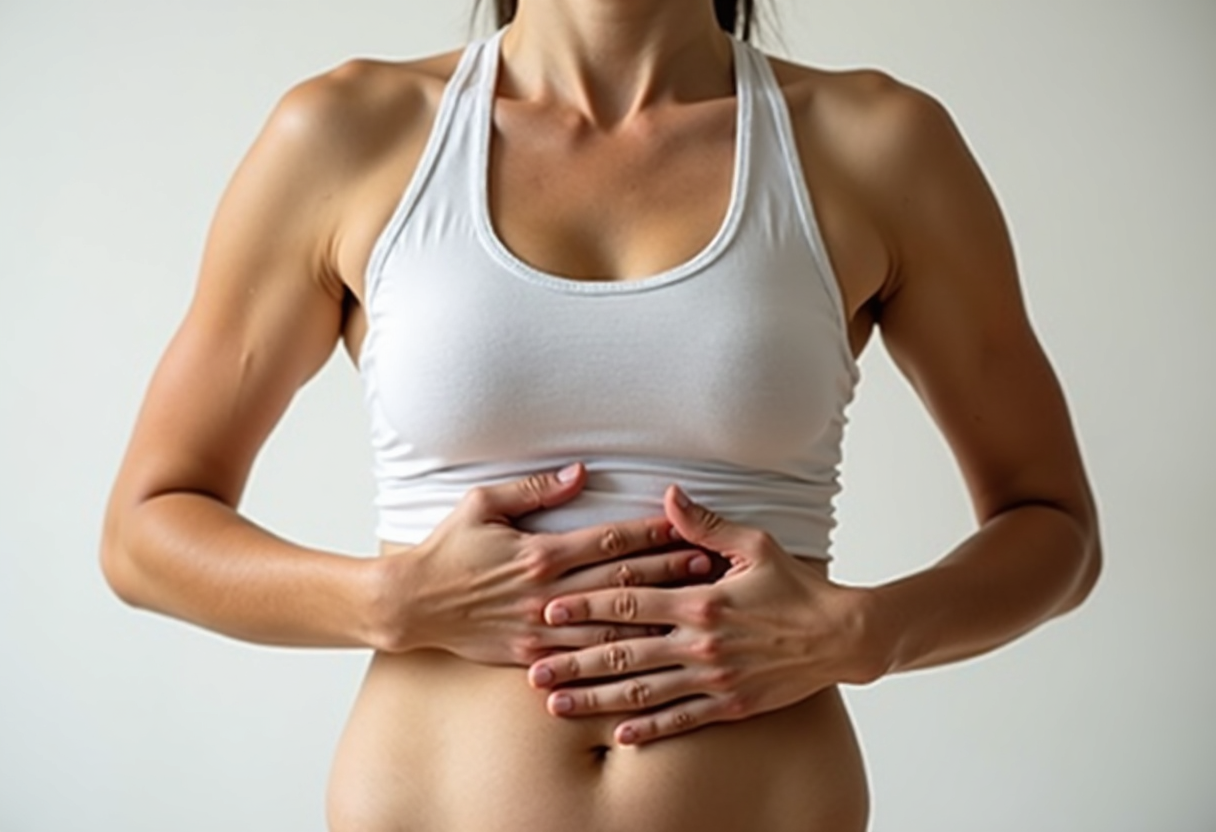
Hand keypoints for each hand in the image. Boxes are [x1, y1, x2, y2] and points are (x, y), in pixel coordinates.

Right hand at [368, 464, 714, 663]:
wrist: (411, 603)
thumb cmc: (447, 548)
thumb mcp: (483, 504)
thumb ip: (535, 489)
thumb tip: (581, 472)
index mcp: (539, 553)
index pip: (608, 540)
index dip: (649, 532)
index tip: (684, 526)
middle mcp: (546, 592)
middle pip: (621, 582)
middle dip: (667, 572)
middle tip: (709, 566)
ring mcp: (540, 627)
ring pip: (610, 625)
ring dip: (653, 616)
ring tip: (692, 609)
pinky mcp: (530, 653)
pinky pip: (581, 657)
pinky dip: (617, 656)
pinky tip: (648, 654)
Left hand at [527, 485, 883, 744]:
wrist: (840, 636)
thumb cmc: (796, 587)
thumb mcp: (754, 545)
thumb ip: (705, 525)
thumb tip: (669, 495)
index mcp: (700, 601)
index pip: (629, 602)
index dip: (584, 606)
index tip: (548, 612)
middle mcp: (700, 643)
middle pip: (623, 652)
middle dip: (574, 661)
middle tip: (533, 670)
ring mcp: (713, 678)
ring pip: (642, 691)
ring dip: (596, 699)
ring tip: (557, 706)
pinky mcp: (729, 705)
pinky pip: (681, 719)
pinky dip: (648, 729)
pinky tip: (617, 735)